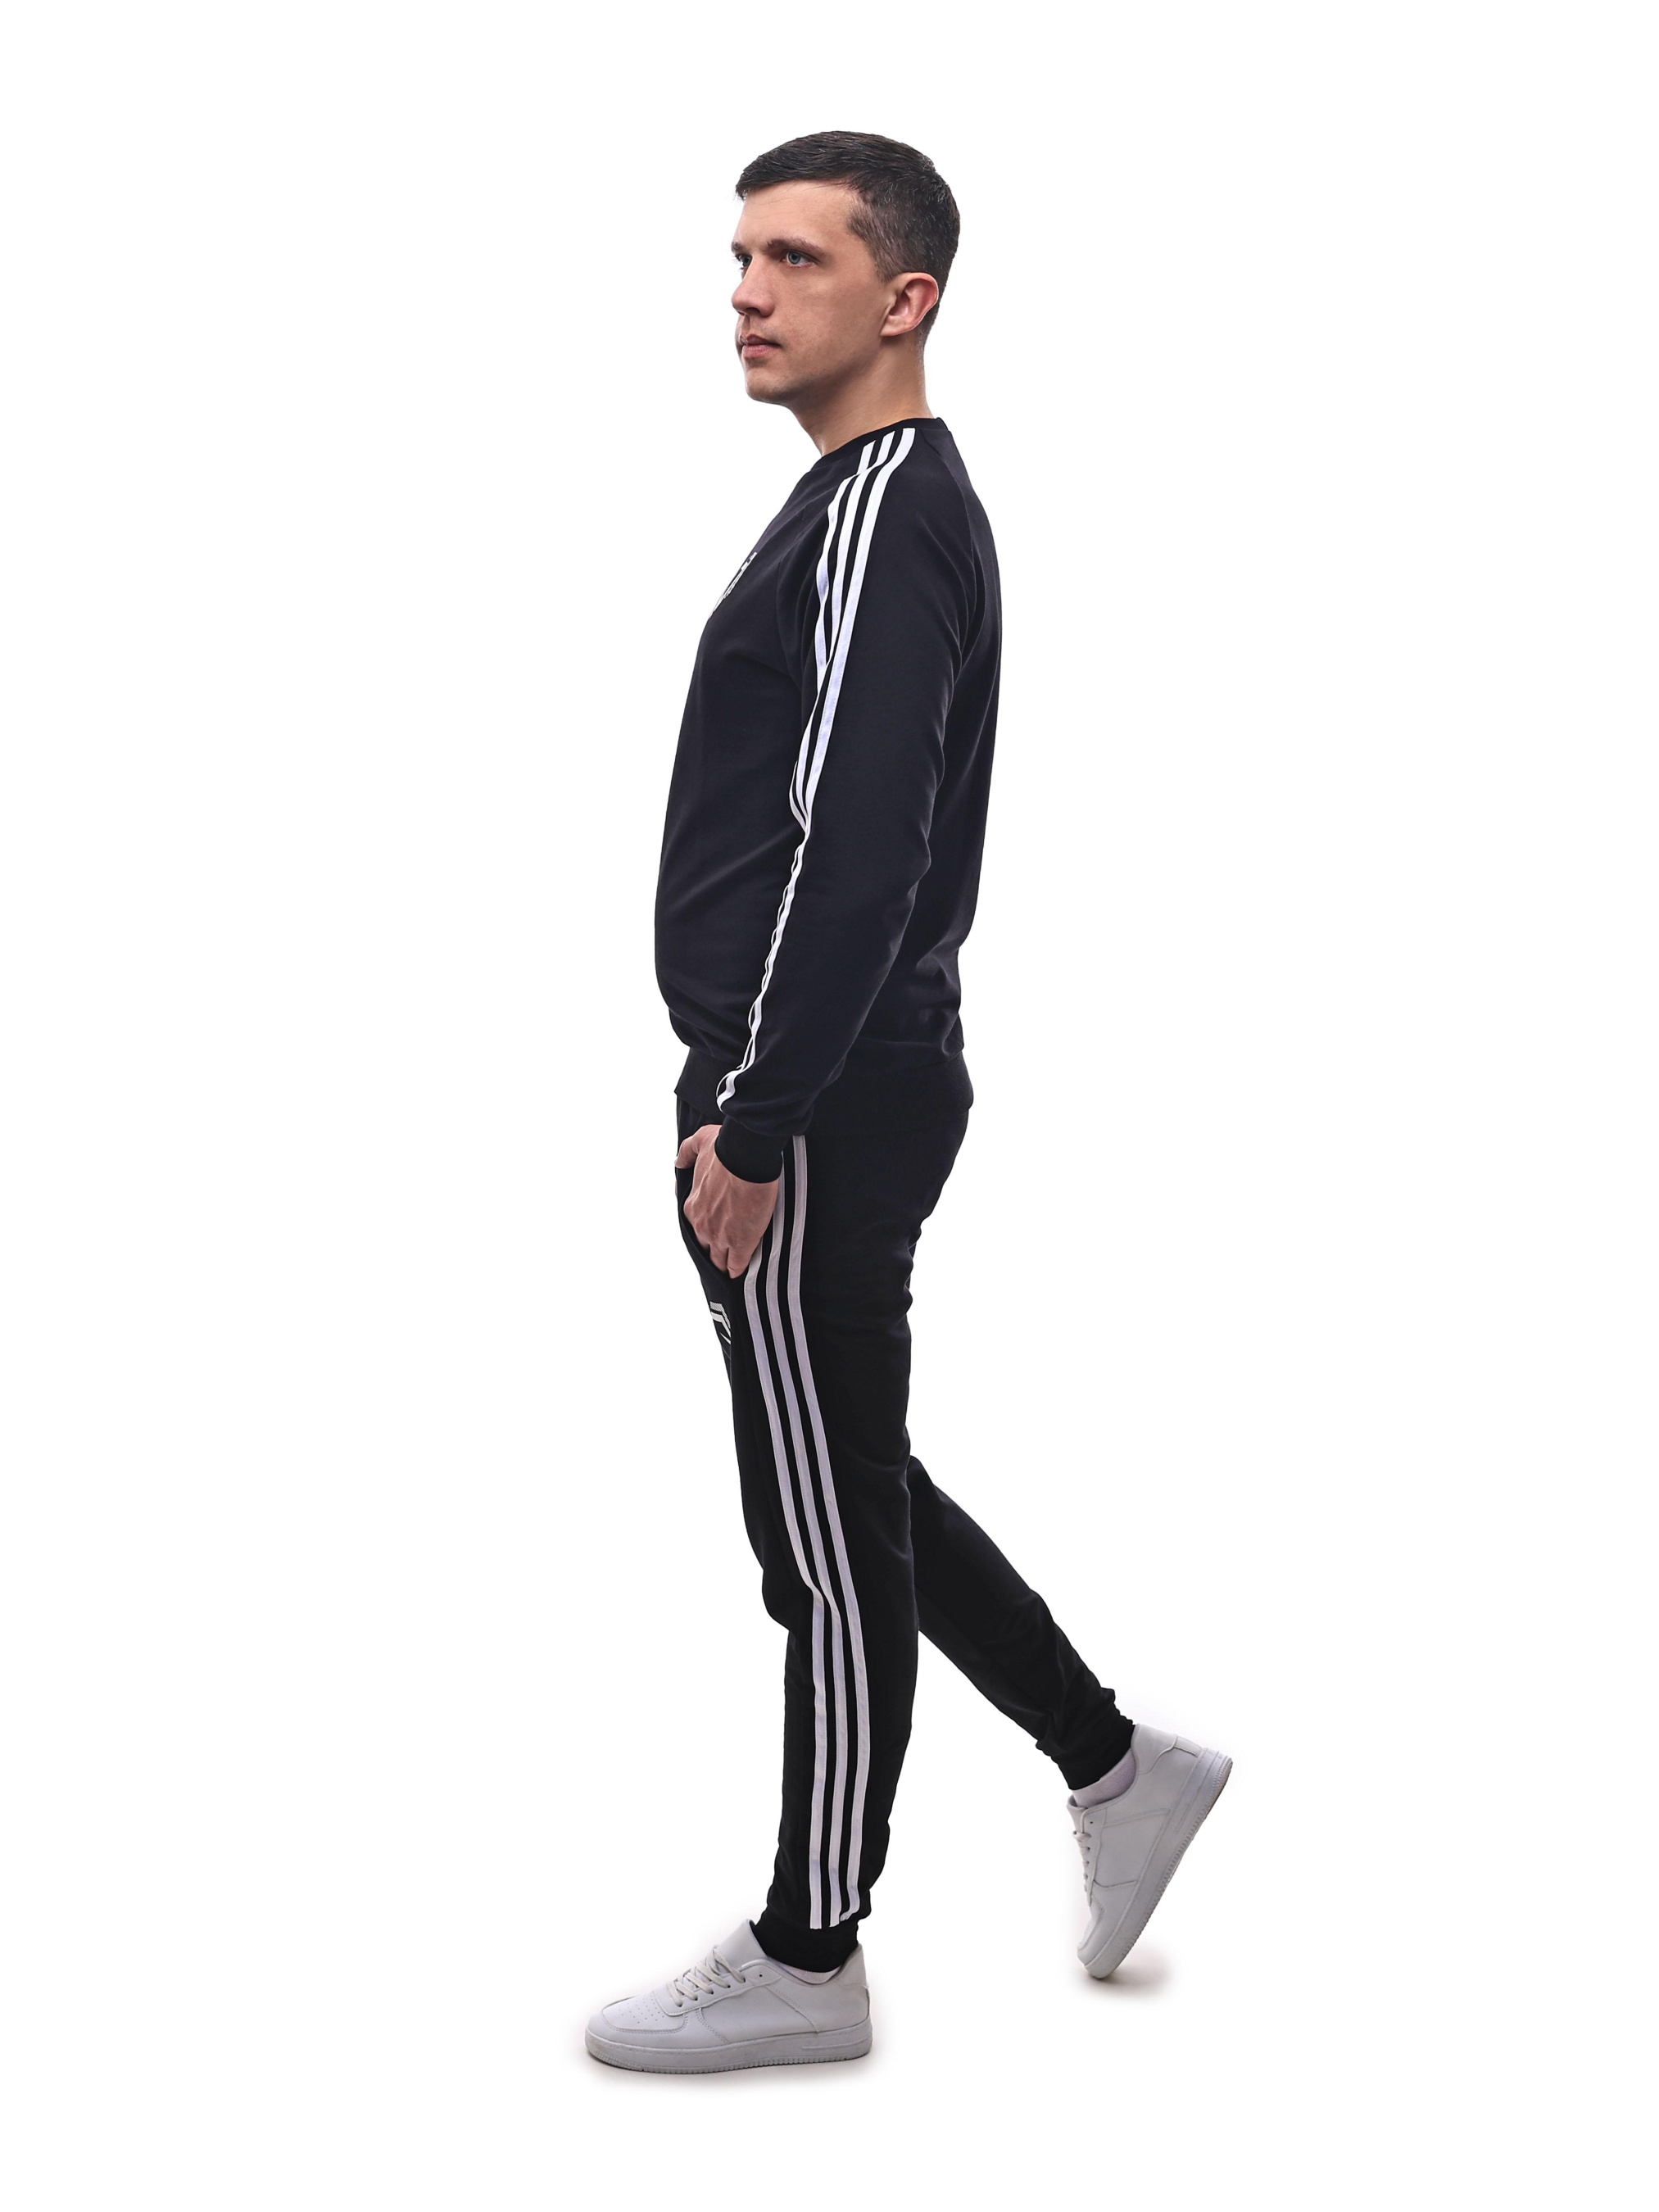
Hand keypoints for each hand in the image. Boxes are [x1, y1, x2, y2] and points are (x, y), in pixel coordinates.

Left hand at [677, 1123, 778, 1278]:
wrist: (746, 1157)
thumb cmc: (725, 1149)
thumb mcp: (699, 1144)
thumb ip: (686, 1153)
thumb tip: (679, 1161)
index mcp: (692, 1207)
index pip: (697, 1229)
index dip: (707, 1231)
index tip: (717, 1230)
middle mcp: (702, 1225)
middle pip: (706, 1248)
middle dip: (714, 1250)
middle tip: (726, 1251)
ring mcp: (721, 1237)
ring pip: (720, 1260)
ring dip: (725, 1263)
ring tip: (732, 1267)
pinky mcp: (741, 1244)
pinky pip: (737, 1265)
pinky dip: (738, 1269)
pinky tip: (741, 1271)